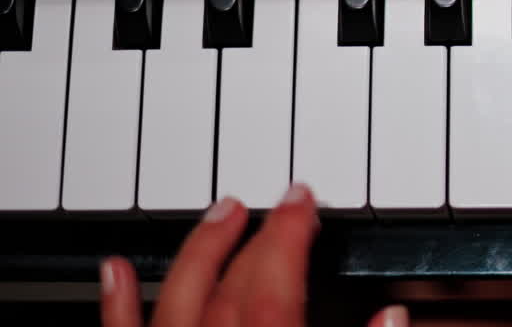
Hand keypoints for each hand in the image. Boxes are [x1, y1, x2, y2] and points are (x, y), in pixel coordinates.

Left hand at [100, 184, 406, 326]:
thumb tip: (396, 315)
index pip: (277, 287)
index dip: (293, 235)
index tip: (304, 198)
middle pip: (235, 286)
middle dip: (262, 236)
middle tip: (281, 200)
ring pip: (180, 299)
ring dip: (201, 250)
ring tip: (222, 210)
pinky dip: (117, 302)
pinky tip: (114, 267)